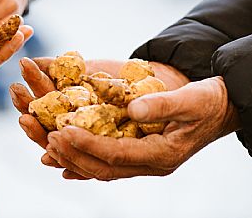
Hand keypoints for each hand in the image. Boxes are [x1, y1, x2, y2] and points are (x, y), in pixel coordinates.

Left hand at [47, 76, 239, 180]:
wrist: (220, 108)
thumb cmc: (207, 102)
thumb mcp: (191, 100)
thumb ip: (162, 105)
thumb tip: (132, 109)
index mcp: (162, 155)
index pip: (116, 154)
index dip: (88, 144)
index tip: (63, 130)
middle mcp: (150, 165)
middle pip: (104, 168)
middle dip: (75, 154)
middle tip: (50, 138)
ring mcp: (144, 163)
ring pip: (102, 169)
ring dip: (75, 160)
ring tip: (50, 147)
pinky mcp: (139, 155)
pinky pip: (107, 165)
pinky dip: (85, 163)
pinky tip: (65, 162)